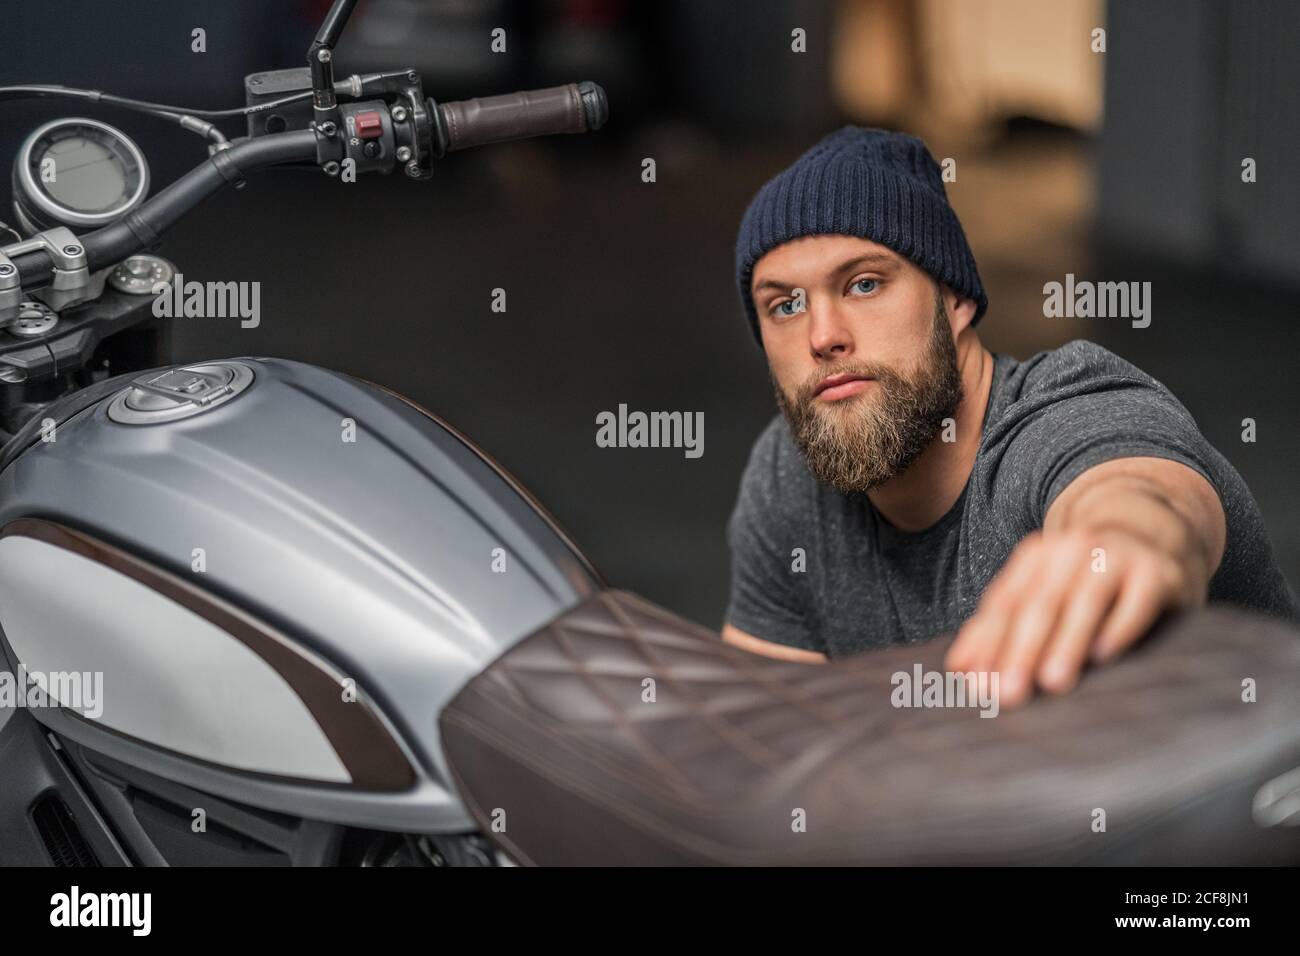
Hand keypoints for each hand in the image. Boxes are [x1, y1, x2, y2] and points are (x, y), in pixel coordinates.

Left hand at [944, 527, 1204, 708]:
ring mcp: (1117, 556)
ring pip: (1086, 602)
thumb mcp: (1041, 595)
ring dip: (1067, 643)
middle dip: (1022, 651)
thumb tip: (959, 670)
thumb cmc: (1086, 583)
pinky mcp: (1158, 572)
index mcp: (1036, 557)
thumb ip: (999, 629)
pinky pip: (1137, 602)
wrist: (1154, 539)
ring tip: (1052, 682)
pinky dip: (1119, 628)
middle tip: (1009, 695)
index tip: (978, 687)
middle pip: (1041, 604)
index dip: (989, 645)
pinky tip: (1104, 655)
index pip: (1006, 604)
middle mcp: (1072, 549)